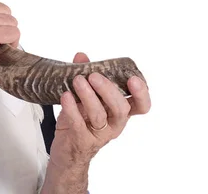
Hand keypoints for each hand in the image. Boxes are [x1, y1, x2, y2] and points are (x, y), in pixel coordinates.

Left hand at [46, 52, 150, 185]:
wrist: (66, 151)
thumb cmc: (80, 121)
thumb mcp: (84, 97)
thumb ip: (85, 76)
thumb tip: (81, 56)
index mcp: (120, 111)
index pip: (141, 105)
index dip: (141, 93)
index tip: (133, 79)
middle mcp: (115, 124)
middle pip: (121, 108)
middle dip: (108, 90)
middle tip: (94, 76)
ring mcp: (100, 134)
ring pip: (100, 115)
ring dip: (88, 96)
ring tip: (77, 81)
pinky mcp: (82, 141)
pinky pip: (79, 124)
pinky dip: (72, 109)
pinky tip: (65, 96)